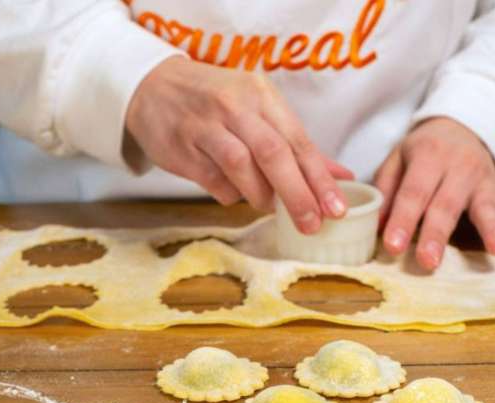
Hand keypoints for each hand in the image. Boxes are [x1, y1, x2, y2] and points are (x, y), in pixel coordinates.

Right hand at [126, 56, 354, 233]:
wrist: (153, 87)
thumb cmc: (216, 100)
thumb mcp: (258, 108)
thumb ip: (297, 144)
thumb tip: (341, 175)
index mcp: (261, 94)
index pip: (298, 140)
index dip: (319, 177)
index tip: (335, 207)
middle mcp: (234, 105)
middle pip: (273, 153)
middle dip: (297, 194)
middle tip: (311, 223)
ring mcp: (204, 126)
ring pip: (241, 167)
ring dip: (260, 195)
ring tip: (269, 207)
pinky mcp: (181, 148)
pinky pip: (213, 181)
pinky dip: (230, 194)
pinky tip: (236, 194)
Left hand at [373, 117, 494, 269]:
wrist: (459, 125)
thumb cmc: (422, 152)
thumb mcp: (397, 159)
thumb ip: (385, 189)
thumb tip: (372, 224)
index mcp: (427, 158)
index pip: (412, 193)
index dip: (401, 220)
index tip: (391, 246)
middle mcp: (457, 168)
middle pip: (445, 205)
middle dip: (436, 234)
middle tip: (427, 262)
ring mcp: (482, 179)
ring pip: (484, 206)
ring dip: (491, 229)